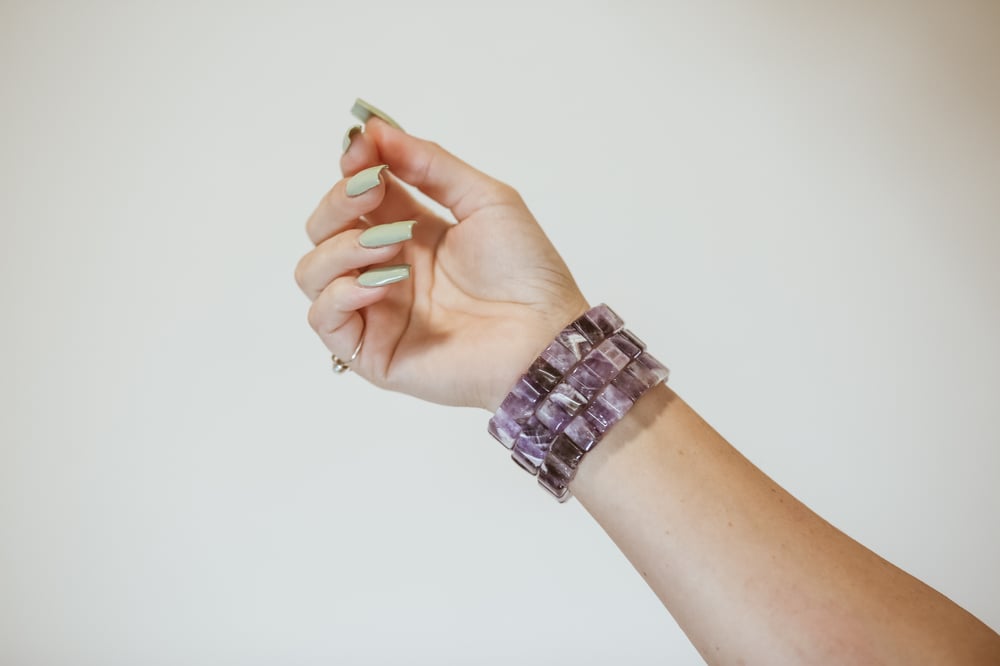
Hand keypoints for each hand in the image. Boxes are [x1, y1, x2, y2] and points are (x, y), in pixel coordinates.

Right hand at [295, 118, 587, 409]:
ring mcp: (376, 311)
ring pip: (312, 271)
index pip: (356, 196)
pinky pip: (324, 319)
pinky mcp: (372, 352)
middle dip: (340, 202)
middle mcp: (385, 270)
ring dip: (340, 248)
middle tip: (372, 191)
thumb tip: (375, 129)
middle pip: (323, 228)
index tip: (362, 147)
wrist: (544, 334)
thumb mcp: (484, 199)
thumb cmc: (526, 271)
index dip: (352, 168)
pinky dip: (340, 294)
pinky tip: (380, 284)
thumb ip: (430, 165)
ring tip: (388, 247)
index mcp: (410, 233)